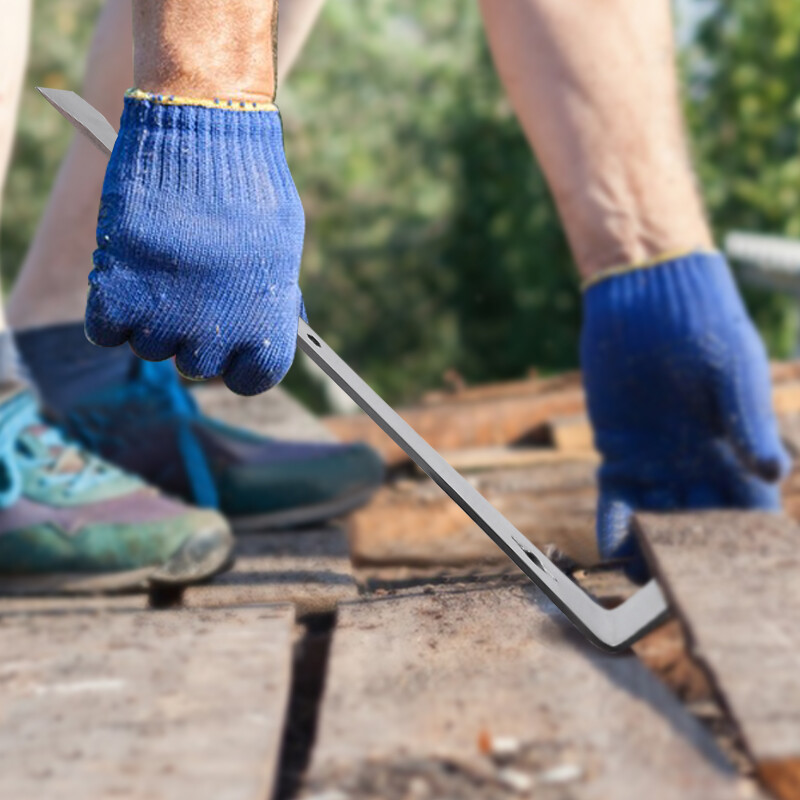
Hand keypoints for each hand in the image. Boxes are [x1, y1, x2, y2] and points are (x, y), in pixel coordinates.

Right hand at [89, 92, 304, 395]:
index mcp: (266, 325)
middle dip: (193, 333)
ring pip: (150, 348)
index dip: (241, 364)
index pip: (254, 380)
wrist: (206, 126)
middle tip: (190, 290)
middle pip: (196, 367)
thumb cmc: (252, 182)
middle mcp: (217, 332)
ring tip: (161, 268)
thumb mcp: (282, 247)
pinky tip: (127, 272)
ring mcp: (166, 316)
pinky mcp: (117, 292)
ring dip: (151, 317)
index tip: (233, 345)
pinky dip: (110, 308)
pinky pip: (106, 331)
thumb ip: (272, 298)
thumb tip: (268, 330)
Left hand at [581, 252, 790, 577]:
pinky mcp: (618, 451)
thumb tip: (774, 473)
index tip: (746, 580)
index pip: (749, 509)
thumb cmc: (705, 326)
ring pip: (657, 520)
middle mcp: (698, 465)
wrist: (649, 300)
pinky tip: (614, 550)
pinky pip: (616, 498)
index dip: (748, 544)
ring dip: (652, 552)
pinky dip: (615, 524)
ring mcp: (657, 461)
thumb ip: (748, 421)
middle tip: (690, 599)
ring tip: (649, 589)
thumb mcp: (733, 372)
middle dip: (696, 560)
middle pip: (700, 525)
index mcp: (737, 451)